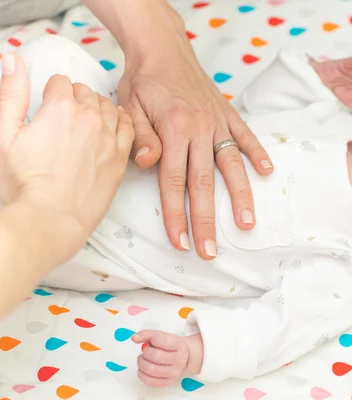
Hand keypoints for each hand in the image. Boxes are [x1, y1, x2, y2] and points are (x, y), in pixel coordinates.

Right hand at [0, 52, 133, 263]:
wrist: (50, 219)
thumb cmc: (25, 182)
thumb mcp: (5, 134)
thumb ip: (11, 94)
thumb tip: (13, 60)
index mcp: (61, 108)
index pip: (61, 83)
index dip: (51, 91)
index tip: (48, 103)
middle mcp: (91, 118)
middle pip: (86, 93)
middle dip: (75, 98)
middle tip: (65, 113)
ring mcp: (109, 138)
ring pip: (109, 107)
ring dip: (98, 107)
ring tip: (87, 119)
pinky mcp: (121, 158)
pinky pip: (129, 128)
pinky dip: (121, 121)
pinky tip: (113, 125)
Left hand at [117, 10, 273, 259]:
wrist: (162, 48)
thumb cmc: (143, 80)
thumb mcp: (129, 106)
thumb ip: (140, 137)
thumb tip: (146, 165)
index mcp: (173, 129)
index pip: (174, 182)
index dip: (176, 215)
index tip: (180, 242)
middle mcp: (199, 128)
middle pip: (204, 182)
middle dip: (207, 219)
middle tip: (210, 250)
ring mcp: (217, 121)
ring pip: (232, 165)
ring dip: (240, 196)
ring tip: (247, 224)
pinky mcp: (229, 114)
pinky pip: (247, 136)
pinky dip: (258, 154)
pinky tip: (267, 173)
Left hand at [132, 330, 202, 387]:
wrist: (184, 357)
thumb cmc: (170, 346)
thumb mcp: (161, 335)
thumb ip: (146, 334)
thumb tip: (134, 338)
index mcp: (179, 345)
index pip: (162, 340)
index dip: (152, 339)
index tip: (152, 341)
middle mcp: (179, 359)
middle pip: (155, 356)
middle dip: (145, 353)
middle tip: (145, 352)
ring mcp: (174, 372)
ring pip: (151, 369)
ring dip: (141, 364)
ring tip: (143, 360)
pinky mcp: (168, 381)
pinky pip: (150, 381)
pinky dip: (141, 375)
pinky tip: (143, 369)